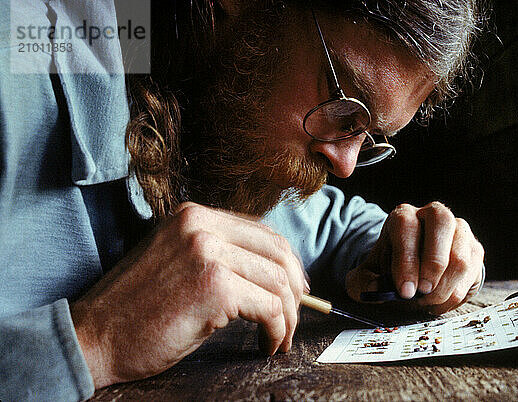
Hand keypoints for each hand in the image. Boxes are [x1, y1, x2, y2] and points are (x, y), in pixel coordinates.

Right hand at [70, 202, 304, 388]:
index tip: (295, 288)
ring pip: (279, 281)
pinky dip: (278, 330)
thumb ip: (218, 252)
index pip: (262, 231)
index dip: (287, 262)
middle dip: (295, 288)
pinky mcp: (214, 287)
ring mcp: (208, 252)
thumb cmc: (137, 307)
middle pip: (277, 252)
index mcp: (194, 214)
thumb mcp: (177, 260)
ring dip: (289, 315)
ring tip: (280, 337)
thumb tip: (271, 270)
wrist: (95, 335)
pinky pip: (270, 308)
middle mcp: (201, 225)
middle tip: (295, 315)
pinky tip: (268, 344)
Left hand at [346, 202, 483, 314]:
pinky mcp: (474, 249)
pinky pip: (472, 272)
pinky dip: (455, 294)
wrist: (412, 272)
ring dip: (444, 287)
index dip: (407, 259)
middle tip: (422, 293)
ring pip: (460, 256)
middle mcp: (433, 214)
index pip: (407, 226)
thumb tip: (376, 289)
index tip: (404, 290)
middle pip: (442, 223)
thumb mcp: (367, 276)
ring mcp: (459, 230)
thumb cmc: (388, 270)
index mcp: (403, 216)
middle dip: (433, 264)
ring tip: (426, 303)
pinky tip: (438, 303)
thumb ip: (364, 283)